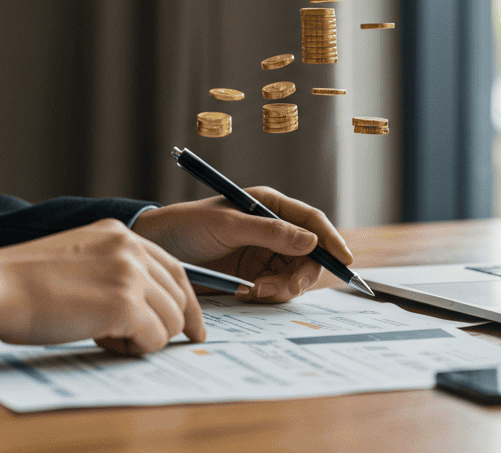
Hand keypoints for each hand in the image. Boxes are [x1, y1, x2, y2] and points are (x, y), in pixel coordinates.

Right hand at [0, 218, 205, 354]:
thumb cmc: (22, 283)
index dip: (186, 301)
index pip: (172, 268)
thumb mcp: (77, 258)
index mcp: (118, 234)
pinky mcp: (124, 304)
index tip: (192, 327)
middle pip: (179, 295)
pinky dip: (136, 348)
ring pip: (171, 320)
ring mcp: (129, 274)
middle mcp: (130, 248)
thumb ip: (111, 270)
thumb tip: (140, 305)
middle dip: (167, 325)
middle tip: (141, 342)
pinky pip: (154, 338)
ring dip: (146, 338)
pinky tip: (105, 341)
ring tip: (109, 338)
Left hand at [131, 186, 354, 302]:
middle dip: (301, 274)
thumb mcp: (227, 226)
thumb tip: (311, 241)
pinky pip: (276, 290)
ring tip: (253, 290)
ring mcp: (263, 254)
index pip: (311, 220)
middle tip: (277, 287)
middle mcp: (272, 229)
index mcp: (268, 205)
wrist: (156, 251)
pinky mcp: (253, 276)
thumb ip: (269, 232)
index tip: (343, 260)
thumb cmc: (186, 227)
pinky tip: (245, 292)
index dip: (331, 239)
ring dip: (282, 287)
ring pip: (295, 275)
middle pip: (309, 254)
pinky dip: (268, 295)